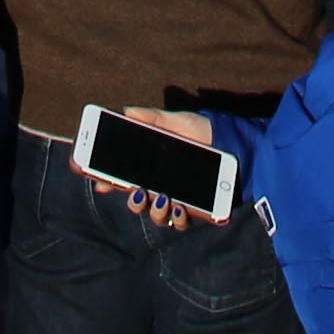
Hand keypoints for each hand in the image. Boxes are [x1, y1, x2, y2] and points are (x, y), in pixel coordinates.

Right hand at [87, 110, 218, 228]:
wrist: (233, 145)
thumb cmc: (202, 132)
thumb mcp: (177, 121)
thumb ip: (152, 118)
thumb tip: (126, 111)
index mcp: (151, 166)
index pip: (124, 177)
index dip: (108, 181)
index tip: (100, 183)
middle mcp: (160, 186)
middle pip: (136, 201)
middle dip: (133, 201)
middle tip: (137, 191)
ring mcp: (176, 200)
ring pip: (156, 215)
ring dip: (154, 211)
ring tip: (162, 199)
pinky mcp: (194, 210)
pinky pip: (179, 221)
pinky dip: (177, 218)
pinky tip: (180, 206)